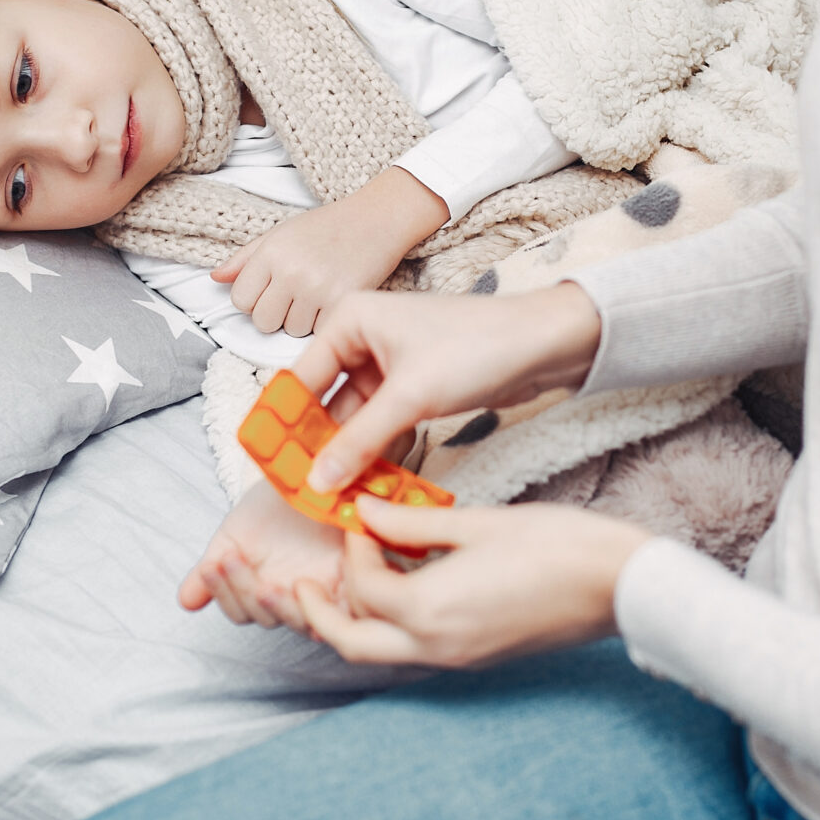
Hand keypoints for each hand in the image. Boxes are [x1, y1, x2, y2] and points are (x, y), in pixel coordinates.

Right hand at [179, 481, 343, 630]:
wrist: (317, 471)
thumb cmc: (277, 503)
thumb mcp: (238, 532)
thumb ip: (212, 567)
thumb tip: (184, 602)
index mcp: (264, 588)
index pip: (241, 611)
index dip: (224, 593)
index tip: (212, 565)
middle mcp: (294, 597)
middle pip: (266, 618)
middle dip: (246, 593)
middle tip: (231, 562)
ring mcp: (326, 593)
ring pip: (300, 622)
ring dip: (278, 606)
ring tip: (266, 585)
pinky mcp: (357, 586)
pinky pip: (340, 611)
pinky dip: (321, 603)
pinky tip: (303, 584)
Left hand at [212, 168, 447, 337]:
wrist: (377, 219)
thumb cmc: (326, 226)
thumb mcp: (280, 233)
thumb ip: (245, 258)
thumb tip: (215, 279)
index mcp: (271, 253)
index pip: (240, 300)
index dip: (254, 299)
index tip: (271, 290)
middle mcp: (291, 272)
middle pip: (263, 322)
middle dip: (276, 314)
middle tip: (296, 295)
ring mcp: (317, 289)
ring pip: (291, 330)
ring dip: (302, 320)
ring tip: (317, 294)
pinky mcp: (343, 302)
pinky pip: (319, 332)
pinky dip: (324, 323)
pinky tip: (332, 301)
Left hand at [282, 497, 648, 668]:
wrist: (617, 586)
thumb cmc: (556, 547)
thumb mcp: (475, 524)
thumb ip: (411, 524)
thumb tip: (367, 512)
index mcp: (428, 611)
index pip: (362, 586)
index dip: (352, 548)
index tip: (359, 518)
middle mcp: (434, 646)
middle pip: (350, 643)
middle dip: (319, 614)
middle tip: (300, 584)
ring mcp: (455, 659)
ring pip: (378, 653)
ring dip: (352, 622)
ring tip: (338, 587)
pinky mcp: (474, 657)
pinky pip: (412, 649)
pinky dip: (390, 625)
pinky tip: (395, 589)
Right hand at [290, 283, 602, 493]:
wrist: (544, 343)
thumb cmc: (478, 346)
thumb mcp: (411, 396)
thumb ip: (360, 440)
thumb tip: (318, 479)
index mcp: (348, 320)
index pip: (298, 380)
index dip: (284, 426)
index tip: (275, 468)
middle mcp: (360, 339)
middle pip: (323, 404)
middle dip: (317, 449)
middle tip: (306, 492)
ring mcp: (386, 365)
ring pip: (354, 421)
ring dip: (349, 458)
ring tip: (337, 499)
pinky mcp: (411, 389)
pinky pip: (381, 427)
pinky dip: (376, 454)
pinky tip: (370, 486)